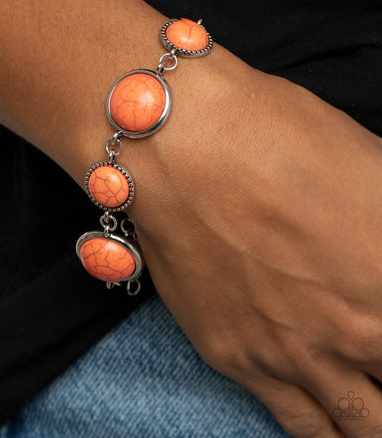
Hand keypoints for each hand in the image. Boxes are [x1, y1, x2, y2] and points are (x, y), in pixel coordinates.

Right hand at [124, 43, 381, 437]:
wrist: (183, 147)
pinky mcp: (236, 358)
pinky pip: (297, 421)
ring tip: (372, 410)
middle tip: (379, 358)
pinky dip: (324, 427)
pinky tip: (329, 416)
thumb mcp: (373, 168)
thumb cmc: (279, 137)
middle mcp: (355, 335)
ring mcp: (293, 358)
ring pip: (358, 428)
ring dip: (372, 420)